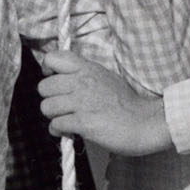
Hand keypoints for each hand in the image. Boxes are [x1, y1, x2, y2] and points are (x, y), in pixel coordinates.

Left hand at [38, 48, 172, 156]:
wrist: (146, 123)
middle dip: (49, 100)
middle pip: (43, 87)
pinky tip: (71, 132)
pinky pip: (56, 125)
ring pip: (46, 107)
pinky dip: (59, 131)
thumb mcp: (106, 78)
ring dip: (53, 117)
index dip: (48, 70)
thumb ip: (85, 75)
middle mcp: (82, 82)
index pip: (53, 58)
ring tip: (67, 120)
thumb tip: (64, 79)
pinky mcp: (83, 122)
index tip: (55, 81)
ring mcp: (82, 101)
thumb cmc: (127, 104)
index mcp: (88, 68)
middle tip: (62, 107)